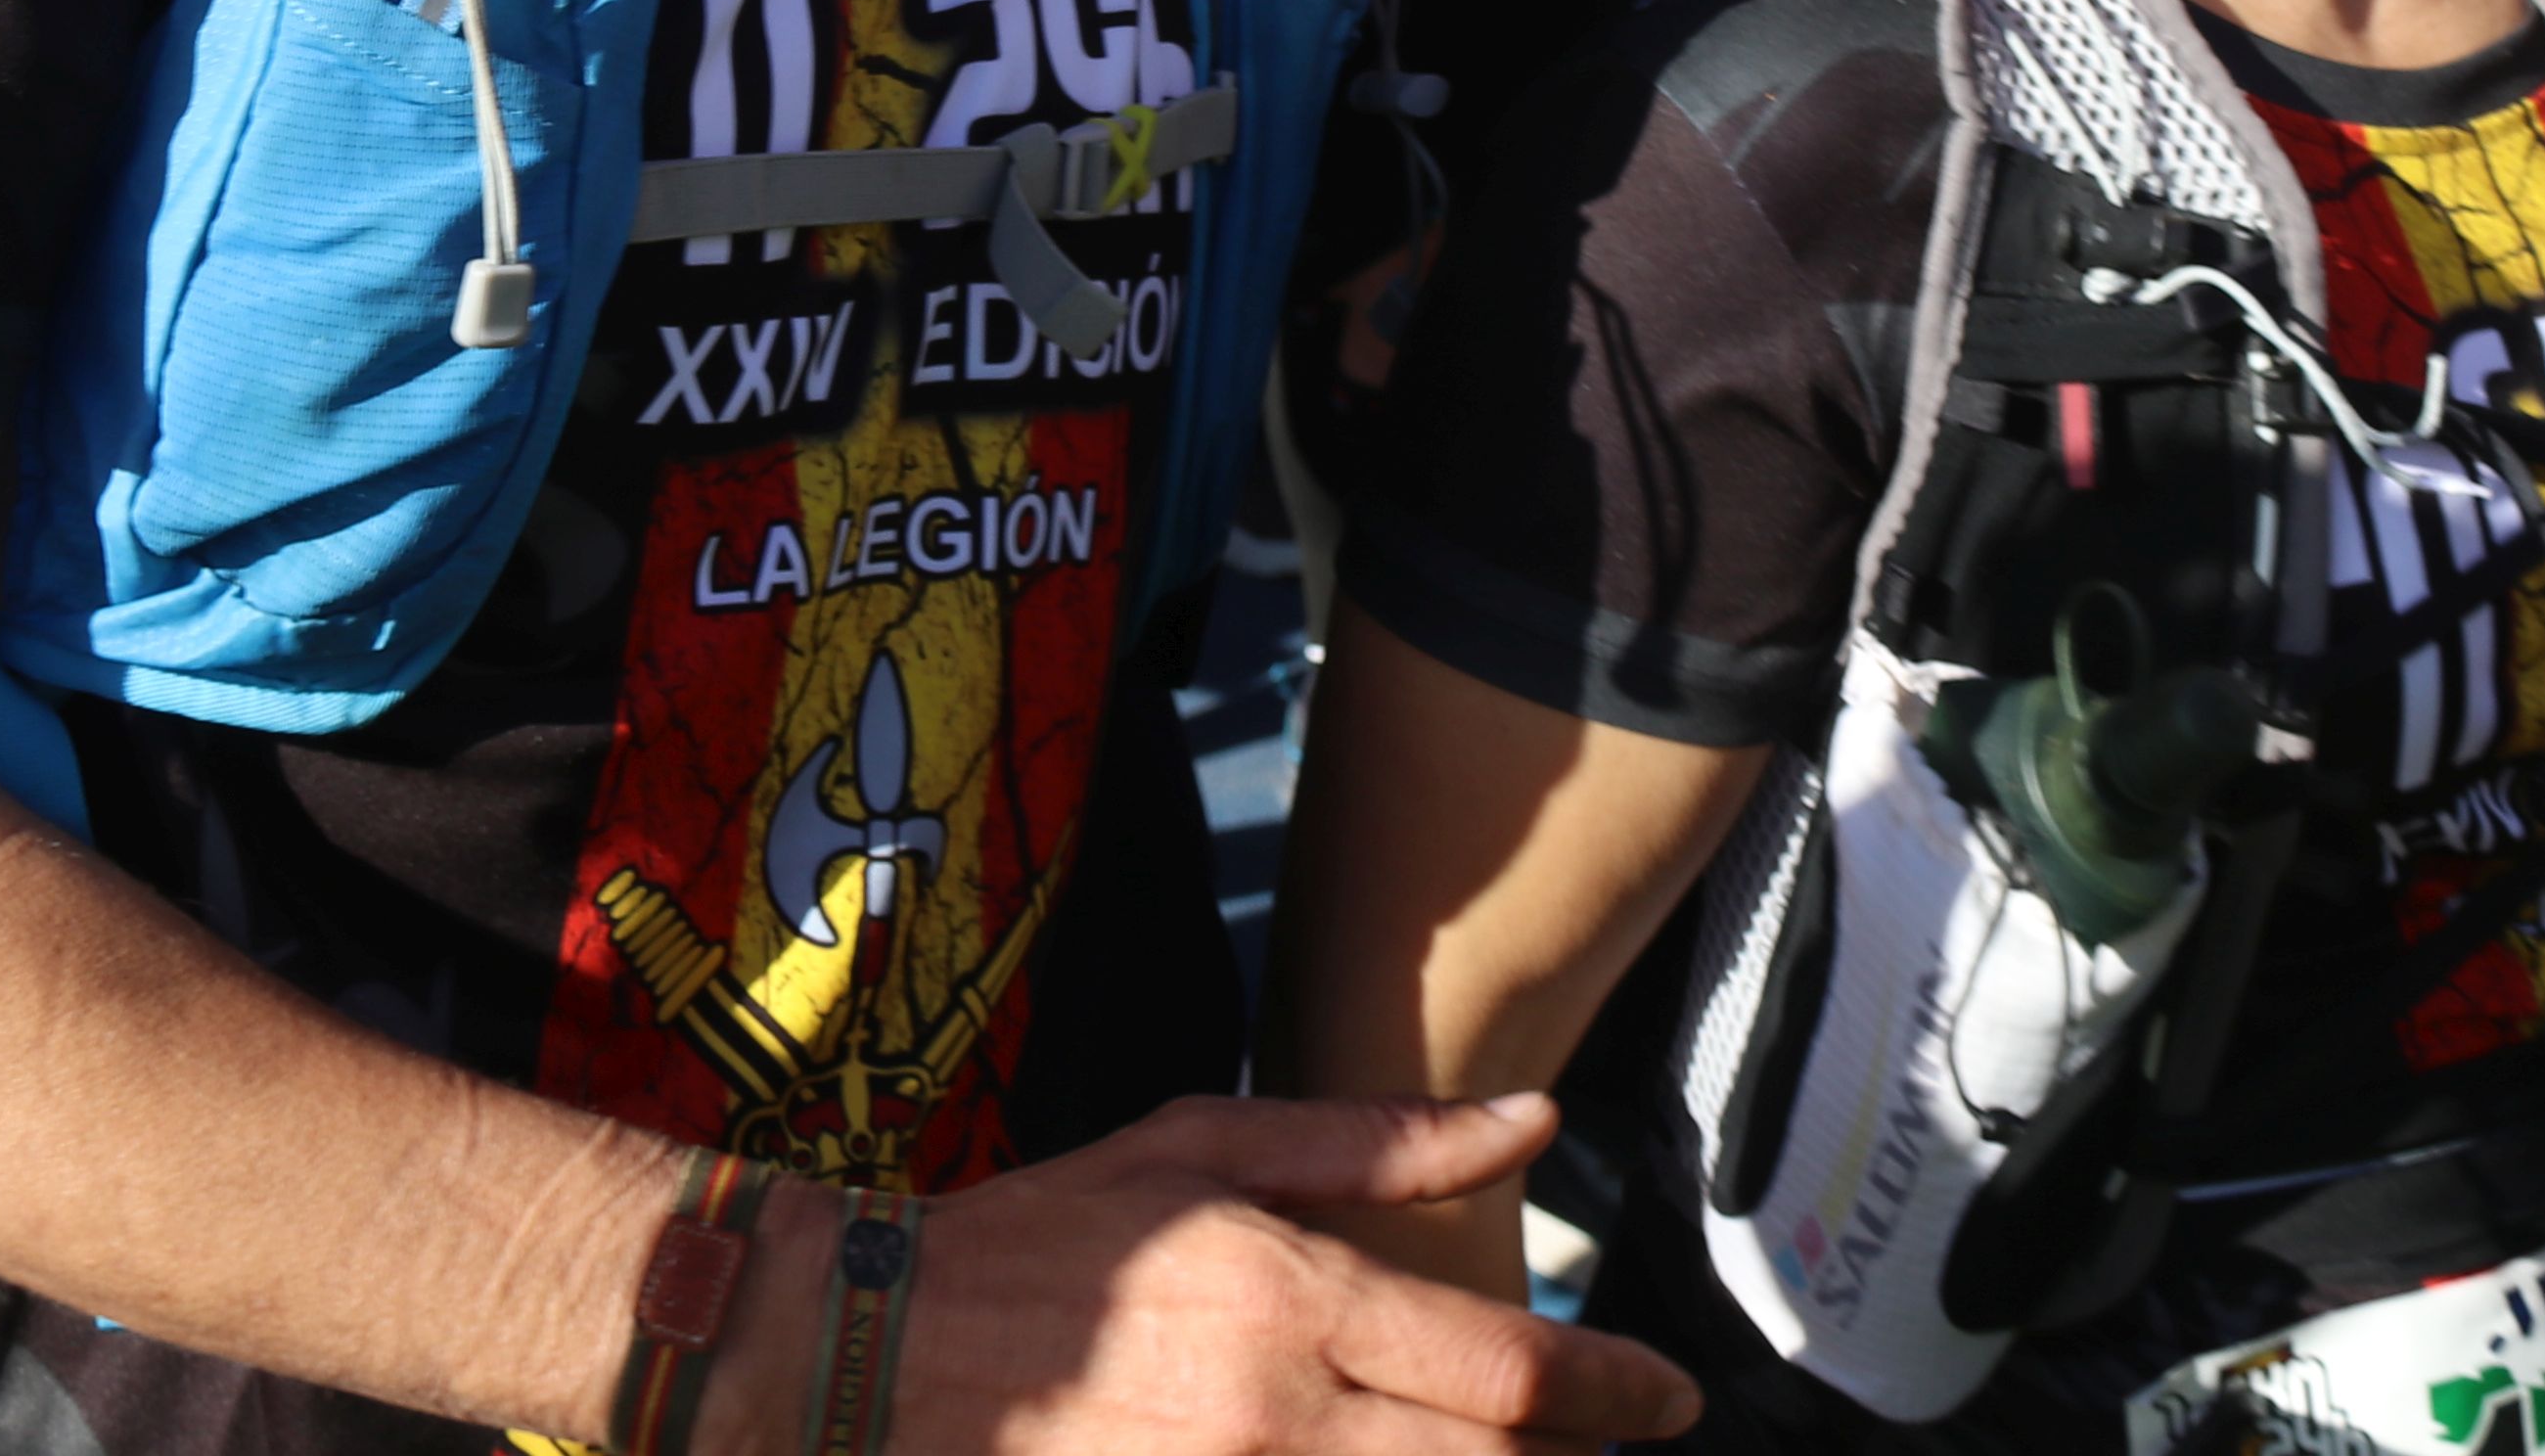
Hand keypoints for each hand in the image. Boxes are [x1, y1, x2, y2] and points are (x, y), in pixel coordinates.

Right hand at [762, 1095, 1693, 1455]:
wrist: (870, 1358)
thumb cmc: (1043, 1243)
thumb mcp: (1201, 1146)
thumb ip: (1376, 1141)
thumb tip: (1531, 1120)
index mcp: (1292, 1297)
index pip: (1513, 1372)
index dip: (1619, 1393)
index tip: (1674, 1400)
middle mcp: (1280, 1417)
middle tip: (1607, 1440)